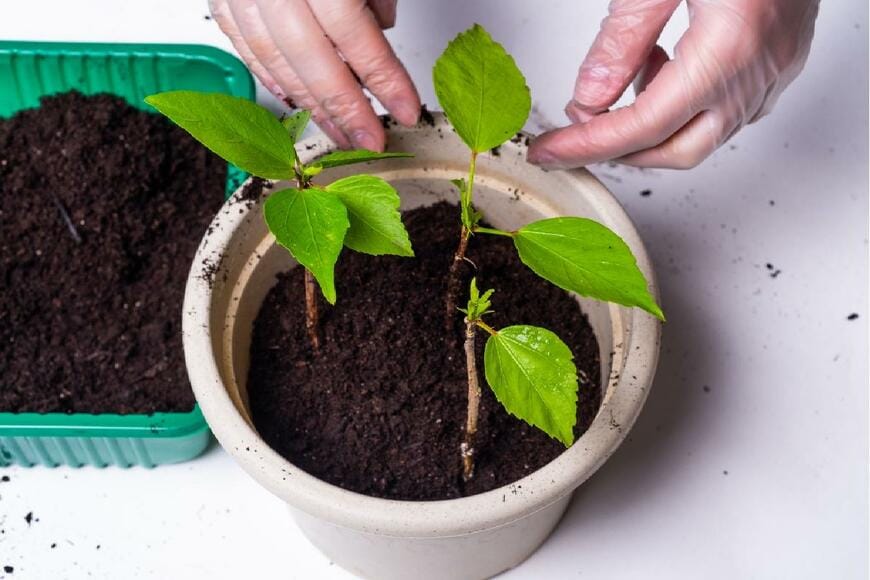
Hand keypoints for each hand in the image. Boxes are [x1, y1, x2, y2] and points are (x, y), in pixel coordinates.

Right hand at [210, 0, 420, 150]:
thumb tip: (380, 28)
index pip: (354, 35)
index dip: (383, 79)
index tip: (406, 109)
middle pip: (311, 59)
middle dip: (345, 108)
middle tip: (370, 140)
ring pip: (274, 58)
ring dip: (309, 104)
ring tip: (339, 132)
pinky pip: (242, 44)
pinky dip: (270, 75)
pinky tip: (294, 99)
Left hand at [528, 0, 819, 168]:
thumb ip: (623, 36)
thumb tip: (590, 94)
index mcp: (729, 46)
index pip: (643, 125)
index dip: (589, 146)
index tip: (551, 152)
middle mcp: (760, 66)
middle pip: (677, 149)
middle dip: (620, 150)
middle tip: (576, 132)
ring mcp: (777, 65)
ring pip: (707, 133)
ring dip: (653, 125)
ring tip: (622, 81)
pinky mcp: (783, 55)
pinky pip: (731, 108)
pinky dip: (686, 106)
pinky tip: (663, 71)